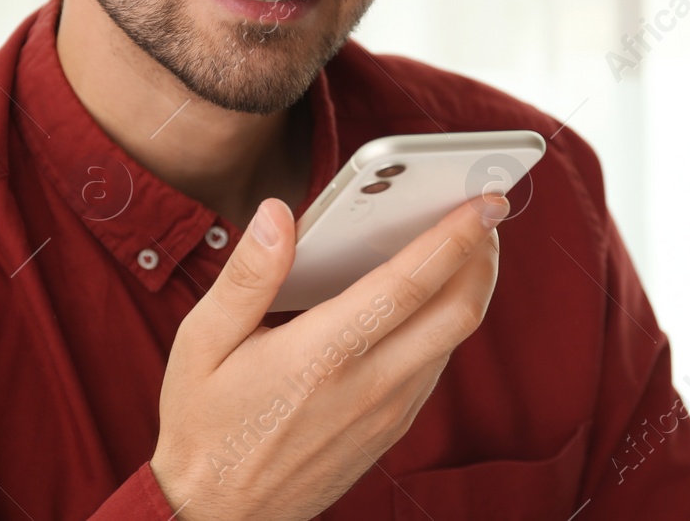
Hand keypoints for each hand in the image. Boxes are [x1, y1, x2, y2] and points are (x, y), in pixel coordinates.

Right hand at [149, 190, 507, 520]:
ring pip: (453, 340)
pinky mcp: (390, 430)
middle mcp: (368, 386)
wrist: (216, 517)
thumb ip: (248, 273)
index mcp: (322, 354)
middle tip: (486, 214)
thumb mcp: (202, 342)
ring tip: (461, 244)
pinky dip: (443, 323)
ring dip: (468, 287)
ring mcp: (386, 413)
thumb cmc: (204, 425)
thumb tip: (279, 214)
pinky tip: (424, 298)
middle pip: (458, 312)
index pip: (409, 284)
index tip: (483, 201)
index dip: (454, 236)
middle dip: (483, 255)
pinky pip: (434, 366)